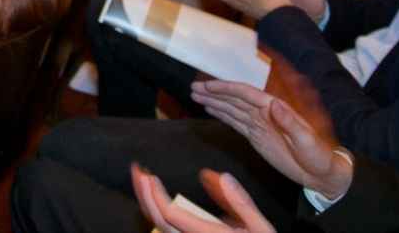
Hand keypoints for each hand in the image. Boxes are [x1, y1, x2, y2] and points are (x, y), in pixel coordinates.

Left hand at [131, 163, 274, 232]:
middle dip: (144, 195)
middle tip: (137, 171)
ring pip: (160, 228)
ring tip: (141, 180)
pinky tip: (153, 198)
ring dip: (147, 203)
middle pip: (159, 221)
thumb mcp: (261, 228)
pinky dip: (156, 213)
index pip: (172, 216)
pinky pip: (167, 230)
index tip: (150, 176)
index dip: (156, 196)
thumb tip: (222, 176)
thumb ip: (241, 203)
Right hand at [191, 80, 351, 200]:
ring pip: (231, 108)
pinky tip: (211, 109)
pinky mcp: (256, 136)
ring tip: (196, 95)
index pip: (246, 94)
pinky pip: (235, 122)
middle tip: (194, 88)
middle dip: (214, 92)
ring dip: (214, 101)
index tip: (208, 86)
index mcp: (274, 109)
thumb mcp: (307, 140)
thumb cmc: (318, 156)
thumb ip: (290, 122)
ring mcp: (259, 124)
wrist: (322, 173)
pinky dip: (222, 114)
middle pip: (234, 98)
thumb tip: (273, 103)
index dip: (226, 88)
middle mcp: (264, 113)